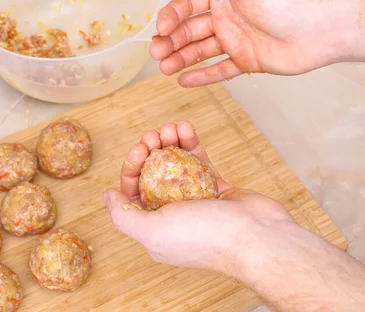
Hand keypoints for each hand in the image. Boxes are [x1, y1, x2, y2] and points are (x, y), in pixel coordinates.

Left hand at [103, 121, 296, 273]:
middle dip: (150, 151)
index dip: (132, 168)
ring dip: (170, 142)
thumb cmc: (204, 236)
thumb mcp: (152, 231)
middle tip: (154, 135)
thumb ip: (123, 216)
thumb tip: (107, 197)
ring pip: (175, 164)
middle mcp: (173, 214)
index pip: (132, 193)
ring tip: (172, 127)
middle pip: (152, 175)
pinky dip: (191, 142)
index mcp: (154, 228)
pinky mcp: (216, 187)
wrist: (257, 237)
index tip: (139, 151)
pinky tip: (186, 127)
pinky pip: (198, 160)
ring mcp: (195, 200)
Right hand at [152, 0, 346, 86]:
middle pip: (190, 30)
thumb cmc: (287, 2)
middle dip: (171, 41)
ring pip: (200, 51)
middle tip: (157, 54)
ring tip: (164, 69)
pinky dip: (202, 76)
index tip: (162, 29)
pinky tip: (184, 81)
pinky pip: (219, 70)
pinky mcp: (245, 61)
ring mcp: (235, 41)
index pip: (189, 5)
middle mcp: (226, 17)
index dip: (172, 16)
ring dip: (181, 59)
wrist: (320, 30)